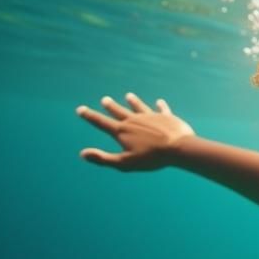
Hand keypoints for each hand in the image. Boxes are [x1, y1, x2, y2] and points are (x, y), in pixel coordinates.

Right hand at [76, 92, 195, 171]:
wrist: (178, 148)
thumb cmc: (151, 158)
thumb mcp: (124, 163)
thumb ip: (103, 159)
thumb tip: (82, 154)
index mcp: (122, 131)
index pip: (101, 122)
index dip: (89, 116)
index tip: (80, 109)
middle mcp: (135, 120)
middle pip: (119, 112)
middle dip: (111, 106)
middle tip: (104, 100)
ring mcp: (151, 117)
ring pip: (139, 107)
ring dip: (133, 102)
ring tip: (128, 95)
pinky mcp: (167, 117)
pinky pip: (162, 109)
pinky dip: (160, 106)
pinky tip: (160, 102)